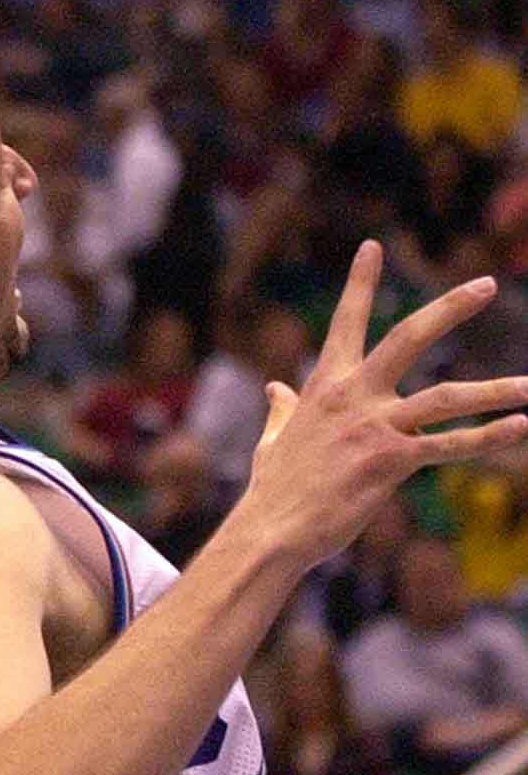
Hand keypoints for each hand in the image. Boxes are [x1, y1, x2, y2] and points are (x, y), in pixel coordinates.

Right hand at [244, 241, 527, 568]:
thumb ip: (282, 409)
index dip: (360, 283)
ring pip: (445, 398)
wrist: (271, 528)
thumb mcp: (274, 439)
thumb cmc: (274, 487)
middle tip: (488, 284)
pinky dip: (488, 438)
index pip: (346, 324)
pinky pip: (449, 447)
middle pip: (408, 338)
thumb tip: (274, 388)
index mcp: (324, 387)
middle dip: (450, 309)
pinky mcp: (389, 463)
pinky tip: (520, 428)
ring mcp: (373, 427)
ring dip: (495, 389)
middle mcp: (352, 397)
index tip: (373, 247)